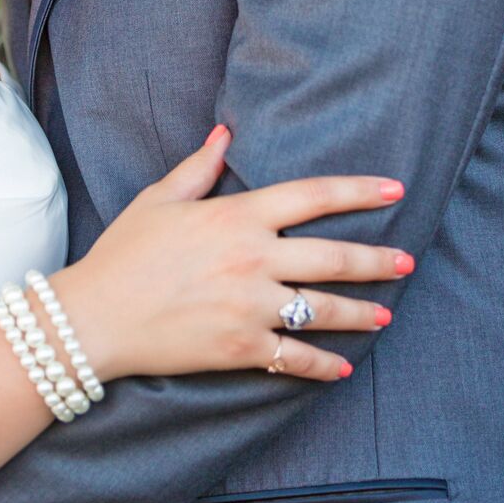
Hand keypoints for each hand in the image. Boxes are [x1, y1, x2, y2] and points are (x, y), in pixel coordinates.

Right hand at [56, 126, 410, 383]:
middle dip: (378, 260)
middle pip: (334, 257)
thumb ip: (199, 167)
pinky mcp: (242, 348)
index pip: (313, 196)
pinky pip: (296, 358)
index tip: (395, 190)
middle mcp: (253, 259)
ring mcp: (251, 307)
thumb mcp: (159, 200)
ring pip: (324, 311)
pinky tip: (343, 368)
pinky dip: (324, 366)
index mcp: (237, 216)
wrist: (95, 316)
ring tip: (385, 316)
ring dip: (361, 314)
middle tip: (407, 262)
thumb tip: (225, 134)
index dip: (359, 191)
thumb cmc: (124, 253)